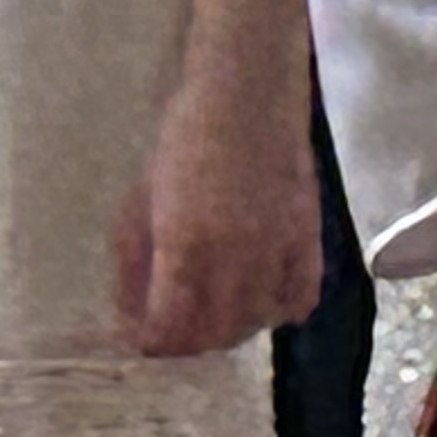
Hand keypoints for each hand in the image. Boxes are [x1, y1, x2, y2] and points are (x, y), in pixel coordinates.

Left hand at [113, 57, 324, 359]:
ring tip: (214, 313)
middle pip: (214, 335)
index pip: (169, 327)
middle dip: (188, 341)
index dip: (152, 342)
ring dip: (231, 329)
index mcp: (185, 245)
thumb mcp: (141, 199)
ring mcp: (277, 251)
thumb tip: (128, 312)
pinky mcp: (309, 239)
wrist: (247, 94)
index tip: (144, 337)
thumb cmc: (183, 137)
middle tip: (175, 327)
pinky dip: (278, 310)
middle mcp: (234, 258)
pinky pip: (299, 299)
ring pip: (256, 323)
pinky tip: (260, 298)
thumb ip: (133, 261)